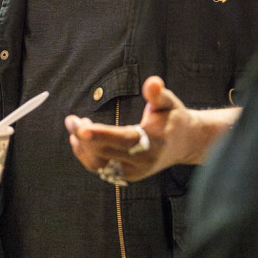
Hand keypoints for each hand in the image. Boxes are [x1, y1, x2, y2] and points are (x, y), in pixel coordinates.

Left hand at [65, 76, 229, 183]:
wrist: (185, 143)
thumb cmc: (173, 118)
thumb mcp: (169, 102)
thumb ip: (158, 93)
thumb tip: (152, 82)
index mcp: (154, 142)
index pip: (124, 140)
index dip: (102, 135)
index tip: (82, 127)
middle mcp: (143, 161)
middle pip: (107, 153)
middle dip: (85, 137)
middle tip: (71, 120)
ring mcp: (134, 172)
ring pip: (100, 165)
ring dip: (82, 147)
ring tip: (74, 127)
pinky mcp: (127, 176)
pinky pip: (101, 168)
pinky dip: (87, 155)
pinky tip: (78, 141)